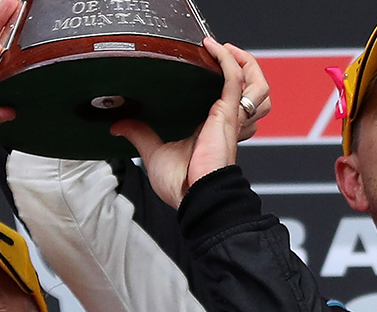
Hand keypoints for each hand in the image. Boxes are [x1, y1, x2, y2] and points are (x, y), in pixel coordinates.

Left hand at [111, 38, 271, 208]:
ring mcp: (230, 117)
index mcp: (214, 129)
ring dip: (246, 63)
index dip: (227, 82)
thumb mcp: (154, 154)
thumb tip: (118, 126)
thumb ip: (139, 135)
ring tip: (224, 49)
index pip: (230, 100)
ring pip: (257, 84)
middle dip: (246, 69)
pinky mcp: (226, 114)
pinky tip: (213, 48)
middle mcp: (226, 122)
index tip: (208, 64)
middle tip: (221, 55)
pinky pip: (234, 79)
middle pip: (255, 91)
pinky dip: (226, 60)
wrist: (194, 197)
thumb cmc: (182, 186)